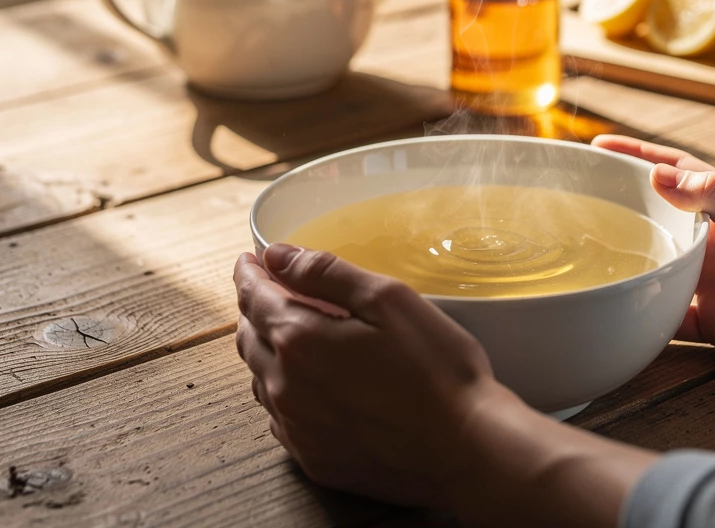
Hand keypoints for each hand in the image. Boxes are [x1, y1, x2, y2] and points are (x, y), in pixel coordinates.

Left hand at [234, 246, 657, 526]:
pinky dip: (283, 390)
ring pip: (261, 379)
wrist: (465, 448)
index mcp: (300, 340)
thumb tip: (276, 255)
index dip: (249, 274)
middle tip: (269, 290)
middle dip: (255, 309)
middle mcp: (286, 387)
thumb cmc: (435, 368)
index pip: (255, 298)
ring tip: (288, 332)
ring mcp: (297, 429)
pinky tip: (307, 384)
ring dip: (267, 350)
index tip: (248, 260)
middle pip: (249, 338)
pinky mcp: (314, 460)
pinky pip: (280, 417)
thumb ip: (326, 273)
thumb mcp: (388, 300)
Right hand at [593, 136, 714, 397]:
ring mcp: (712, 283)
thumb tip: (657, 174)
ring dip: (626, 261)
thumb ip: (714, 197)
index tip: (597, 147)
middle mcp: (714, 242)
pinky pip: (664, 316)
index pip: (673, 170)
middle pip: (656, 217)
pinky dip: (640, 315)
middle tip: (575, 203)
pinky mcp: (713, 323)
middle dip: (619, 206)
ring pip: (655, 265)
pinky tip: (613, 316)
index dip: (636, 155)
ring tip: (582, 259)